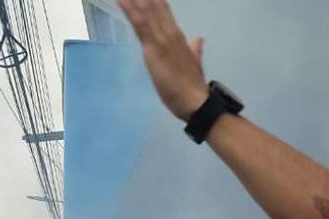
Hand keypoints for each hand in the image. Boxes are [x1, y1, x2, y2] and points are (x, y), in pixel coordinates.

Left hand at [119, 0, 208, 120]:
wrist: (194, 100)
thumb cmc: (191, 86)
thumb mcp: (194, 63)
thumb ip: (195, 49)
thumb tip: (198, 39)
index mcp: (177, 36)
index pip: (163, 10)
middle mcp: (169, 32)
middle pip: (153, 5)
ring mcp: (161, 39)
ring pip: (145, 11)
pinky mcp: (153, 48)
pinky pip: (140, 25)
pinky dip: (130, 11)